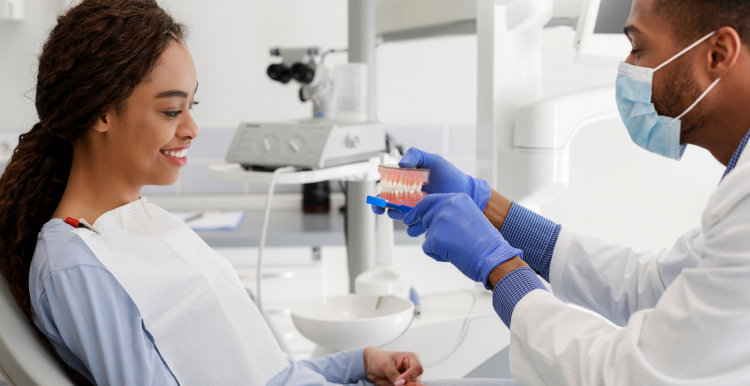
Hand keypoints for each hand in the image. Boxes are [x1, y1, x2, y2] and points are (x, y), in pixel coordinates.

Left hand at [363, 347, 423, 385]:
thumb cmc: (379, 359)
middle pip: (417, 380)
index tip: (398, 382)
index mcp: (412, 358)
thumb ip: (394, 375)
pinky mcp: (405, 385)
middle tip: (395, 384)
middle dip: (407, 384)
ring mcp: (410, 378)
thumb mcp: (385, 365)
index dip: (409, 376)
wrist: (371, 364)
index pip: (417, 369)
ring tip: (392, 383)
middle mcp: (413, 368)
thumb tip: (401, 384)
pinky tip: (392, 385)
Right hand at [373, 148, 490, 223]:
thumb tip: (400, 163)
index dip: (379, 197)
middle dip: (383, 208)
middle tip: (386, 207)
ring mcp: (415, 211)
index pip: (386, 191)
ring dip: (400, 216)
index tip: (378, 200)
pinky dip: (414, 227)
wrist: (465, 191)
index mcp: (406, 184)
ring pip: (400, 218)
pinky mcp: (423, 222)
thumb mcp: (432, 160)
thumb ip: (415, 155)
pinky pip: (413, 229)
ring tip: (411, 210)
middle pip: (388, 206)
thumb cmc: (449, 175)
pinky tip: (422, 220)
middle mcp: (408, 198)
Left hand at [403, 194, 522, 288]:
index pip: (429, 201)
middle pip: (426, 220)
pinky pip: (428, 248)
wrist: (493, 256)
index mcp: (457, 198)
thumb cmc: (485, 242)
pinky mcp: (435, 236)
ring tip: (459, 247)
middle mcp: (446, 205)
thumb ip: (451, 215)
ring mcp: (440, 220)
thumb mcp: (469, 217)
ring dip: (439, 245)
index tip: (408, 219)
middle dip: (435, 233)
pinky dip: (438, 255)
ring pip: (427, 236)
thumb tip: (431, 222)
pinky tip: (454, 254)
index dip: (417, 211)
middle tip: (455, 241)